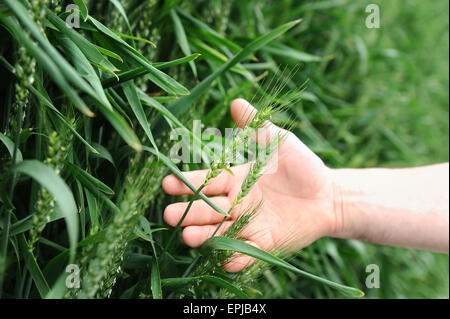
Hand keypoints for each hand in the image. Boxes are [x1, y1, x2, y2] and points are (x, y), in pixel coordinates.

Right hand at [162, 98, 337, 271]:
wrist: (327, 194)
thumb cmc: (302, 166)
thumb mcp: (279, 142)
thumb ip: (257, 126)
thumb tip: (236, 102)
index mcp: (235, 180)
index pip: (205, 182)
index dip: (186, 183)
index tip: (166, 184)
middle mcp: (237, 204)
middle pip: (208, 209)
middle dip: (188, 213)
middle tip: (169, 216)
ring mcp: (250, 225)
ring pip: (222, 232)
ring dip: (205, 236)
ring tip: (188, 237)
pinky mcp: (266, 243)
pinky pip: (248, 252)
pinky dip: (236, 257)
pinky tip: (224, 260)